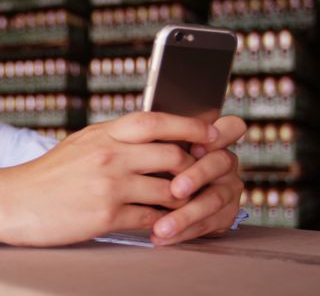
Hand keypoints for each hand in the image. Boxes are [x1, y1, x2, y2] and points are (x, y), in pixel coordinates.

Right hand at [0, 112, 218, 246]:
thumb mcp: (81, 144)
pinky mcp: (106, 216)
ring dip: (184, 201)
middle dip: (195, 168)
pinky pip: (151, 219)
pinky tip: (165, 226)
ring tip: (188, 205)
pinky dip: (163, 224)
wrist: (12, 201)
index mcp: (103, 133)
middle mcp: (109, 155)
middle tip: (203, 177)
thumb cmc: (47, 174)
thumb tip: (152, 137)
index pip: (157, 120)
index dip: (191, 124)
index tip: (212, 132)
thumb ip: (115, 138)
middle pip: (173, 156)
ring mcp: (109, 186)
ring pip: (169, 191)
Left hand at [151, 115, 246, 245]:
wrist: (152, 199)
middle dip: (197, 175)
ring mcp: (228, 188)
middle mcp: (224, 162)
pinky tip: (160, 237)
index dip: (221, 137)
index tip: (195, 147)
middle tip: (176, 190)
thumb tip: (132, 133)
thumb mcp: (151, 148)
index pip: (231, 127)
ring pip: (213, 199)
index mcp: (211, 139)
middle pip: (220, 162)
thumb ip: (155, 140)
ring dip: (186, 214)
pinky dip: (181, 232)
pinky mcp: (225, 215)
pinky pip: (206, 224)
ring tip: (161, 226)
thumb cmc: (151, 164)